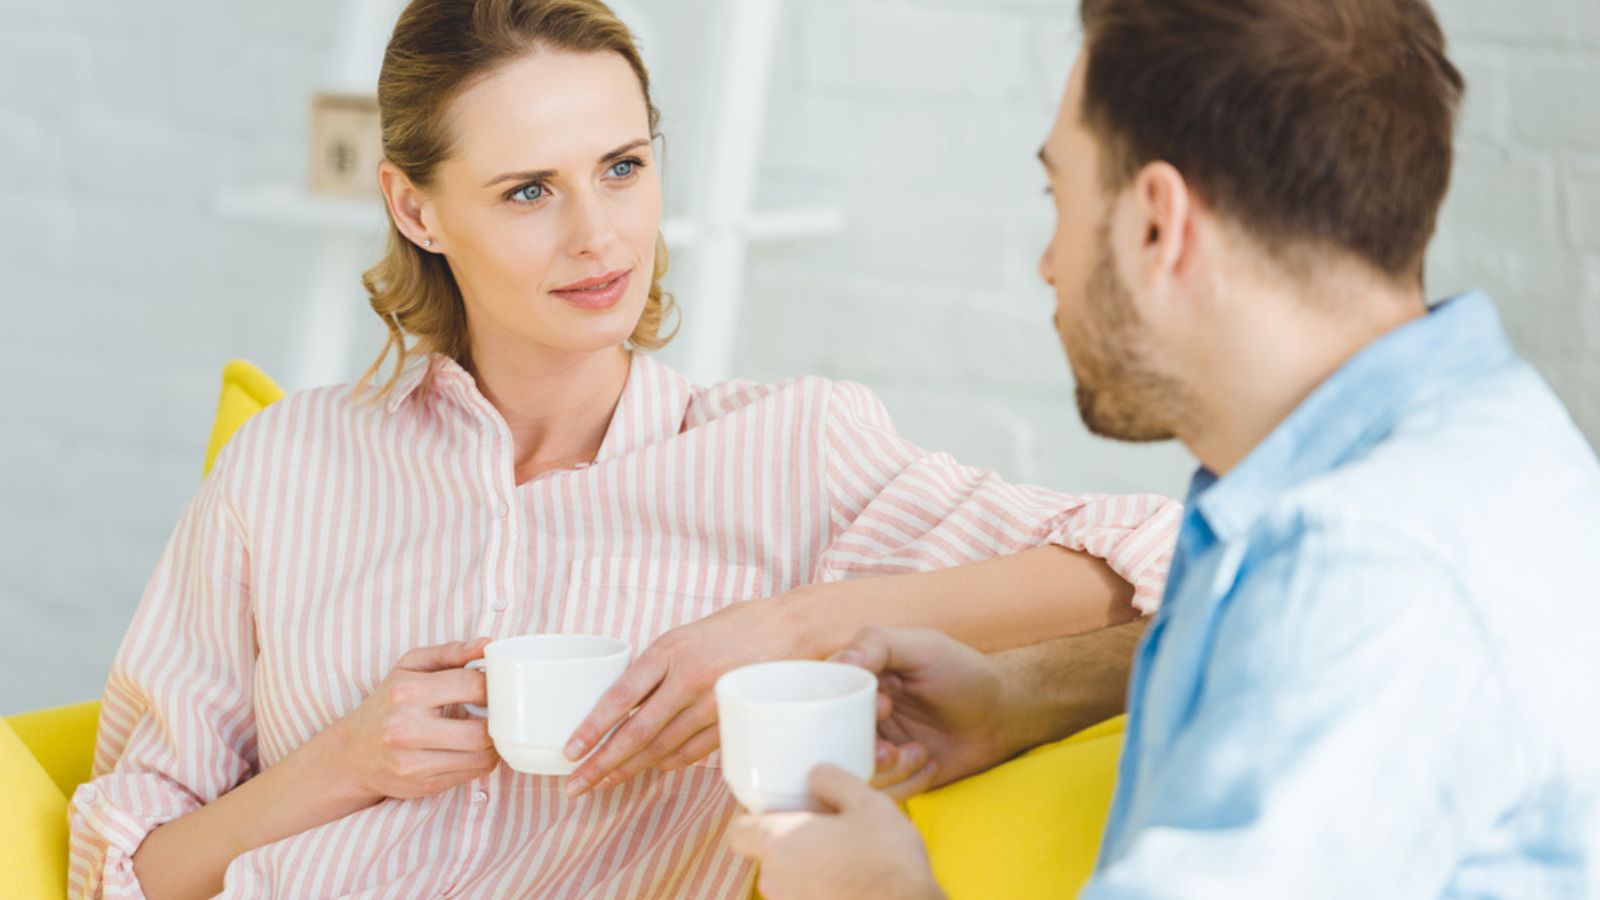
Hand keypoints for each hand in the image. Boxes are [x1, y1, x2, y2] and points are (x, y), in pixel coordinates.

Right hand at [324, 638, 498, 802]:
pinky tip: (471, 747)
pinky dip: (481, 760)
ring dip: (493, 743)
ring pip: (481, 757)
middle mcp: (407, 730)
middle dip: (498, 721)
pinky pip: (472, 774)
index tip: (495, 686)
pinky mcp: (424, 785)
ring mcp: (414, 763)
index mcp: (407, 692)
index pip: (471, 686)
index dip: (493, 685)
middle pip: (481, 731)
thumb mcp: (409, 667)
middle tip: (497, 712)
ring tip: (486, 729)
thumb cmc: (387, 704)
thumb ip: (449, 653)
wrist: (352, 754)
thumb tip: (486, 644)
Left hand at [564, 597, 806, 796]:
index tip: (570, 751)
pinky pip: (691, 752)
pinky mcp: (731, 722)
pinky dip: (666, 764)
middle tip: (575, 785)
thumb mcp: (687, 634)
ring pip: (662, 749)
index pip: (621, 697)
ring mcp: (712, 704)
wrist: (794, 627)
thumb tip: (622, 702)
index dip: (592, 728)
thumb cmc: (738, 625)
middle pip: (637, 733)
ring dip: (629, 770)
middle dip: (601, 764)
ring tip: (602, 784)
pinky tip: (648, 771)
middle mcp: (689, 679)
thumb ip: (657, 666)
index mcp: (670, 650)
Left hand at [726, 765, 944, 899]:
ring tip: (846, 857)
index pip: (738, 832)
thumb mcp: (867, 802)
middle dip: (791, 843)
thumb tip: (816, 775)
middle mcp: (774, 881)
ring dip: (808, 868)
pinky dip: (822, 890)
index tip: (781, 811)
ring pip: (788, 881)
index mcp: (778, 844)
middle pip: (767, 855)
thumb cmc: (886, 859)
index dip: (754, 820)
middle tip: (824, 829)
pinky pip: (807, 898)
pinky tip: (852, 882)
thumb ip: (833, 781)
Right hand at [835, 626, 1017, 789]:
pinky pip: (881, 794)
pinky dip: (906, 782)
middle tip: (891, 744)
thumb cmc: (964, 673)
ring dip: (885, 769)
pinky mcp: (894, 778)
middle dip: (862, 747)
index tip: (881, 704)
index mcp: (857, 681)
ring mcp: (875, 748)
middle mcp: (858, 716)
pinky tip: (930, 763)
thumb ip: (877, 644)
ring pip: (853, 772)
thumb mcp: (923, 646)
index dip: (840, 708)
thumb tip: (841, 660)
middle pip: (830, 742)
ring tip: (918, 753)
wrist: (1003, 714)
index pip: (819, 697)